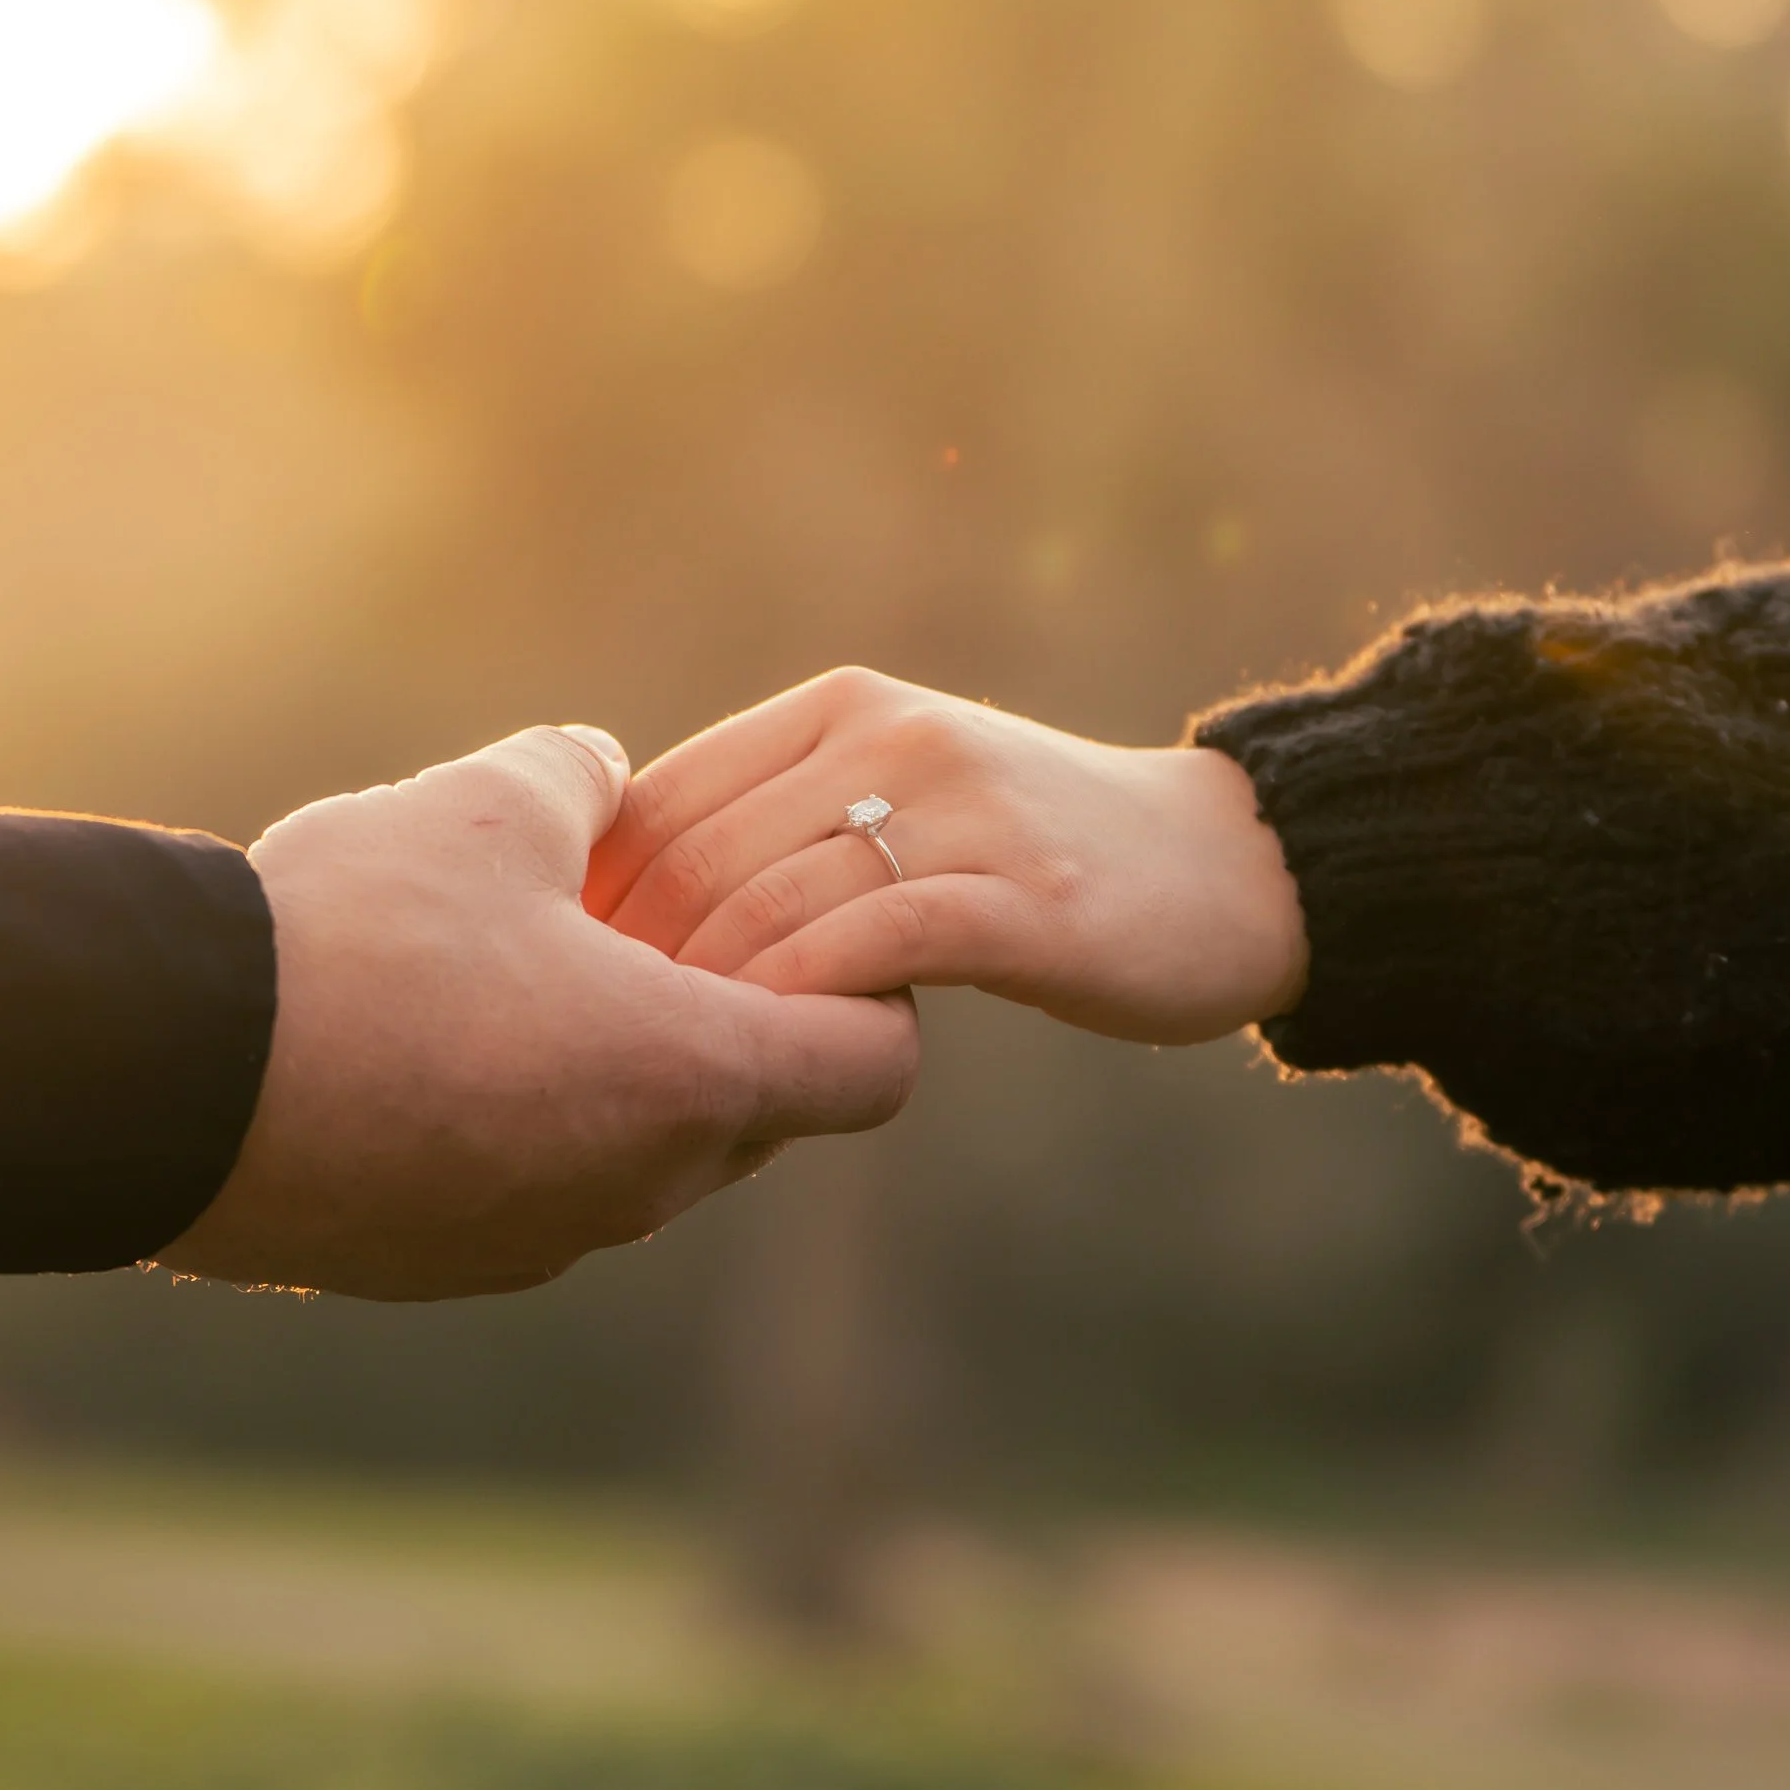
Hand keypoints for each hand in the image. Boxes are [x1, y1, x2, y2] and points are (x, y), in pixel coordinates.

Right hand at [163, 723, 917, 1299]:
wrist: (164, 1079)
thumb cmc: (353, 935)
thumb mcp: (487, 806)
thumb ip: (580, 779)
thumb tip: (603, 770)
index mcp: (688, 1078)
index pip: (872, 1066)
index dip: (860, 985)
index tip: (785, 918)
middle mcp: (638, 1187)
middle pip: (761, 1112)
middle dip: (731, 1015)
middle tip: (650, 921)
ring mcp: (539, 1241)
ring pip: (642, 1153)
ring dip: (618, 1067)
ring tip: (526, 963)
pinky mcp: (442, 1265)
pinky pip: (535, 1188)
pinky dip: (525, 1118)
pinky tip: (432, 1030)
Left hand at [588, 670, 1306, 1048]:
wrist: (1230, 869)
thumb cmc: (1041, 856)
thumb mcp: (904, 799)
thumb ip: (785, 825)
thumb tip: (623, 915)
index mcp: (842, 708)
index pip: (664, 798)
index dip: (594, 904)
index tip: (559, 995)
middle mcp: (891, 738)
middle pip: (701, 857)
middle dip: (630, 968)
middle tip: (593, 1062)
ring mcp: (960, 809)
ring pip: (771, 904)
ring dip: (703, 1004)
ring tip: (670, 1082)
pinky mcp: (1022, 893)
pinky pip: (874, 943)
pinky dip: (804, 1003)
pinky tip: (772, 1059)